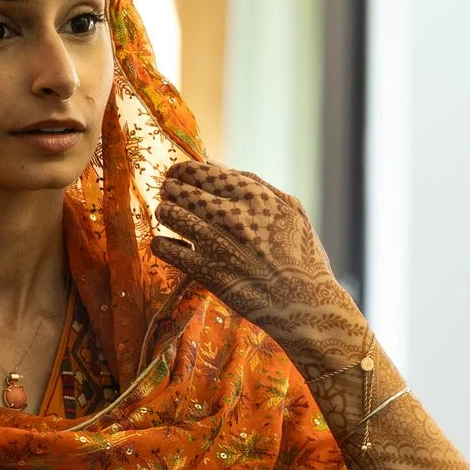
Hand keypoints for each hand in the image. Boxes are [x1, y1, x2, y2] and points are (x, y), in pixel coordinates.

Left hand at [151, 163, 366, 367]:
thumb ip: (254, 183)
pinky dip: (163, 244)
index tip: (179, 179)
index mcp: (252, 195)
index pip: (199, 170)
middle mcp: (230, 214)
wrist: (306, 306)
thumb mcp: (292, 210)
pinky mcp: (204, 271)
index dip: (182, 172)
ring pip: (167, 213)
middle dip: (171, 190)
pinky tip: (172, 246)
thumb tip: (213, 164)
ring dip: (166, 213)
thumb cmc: (303, 257)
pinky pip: (164, 248)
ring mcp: (215, 242)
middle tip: (171, 197)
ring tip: (171, 219)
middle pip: (178, 188)